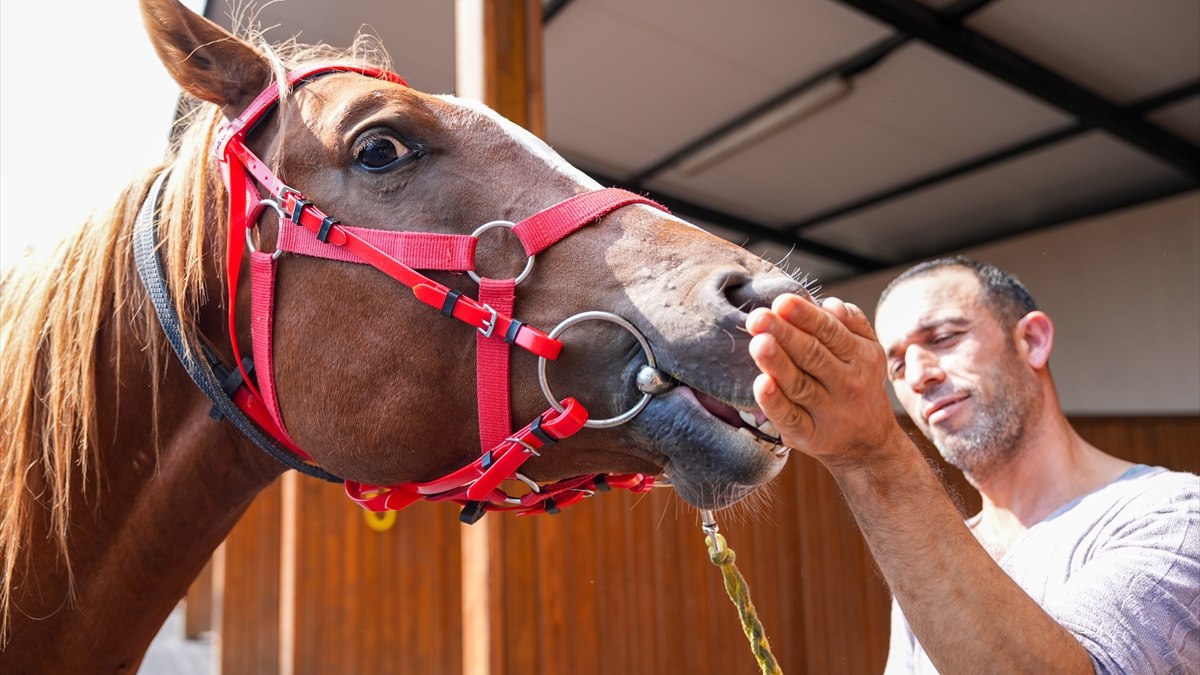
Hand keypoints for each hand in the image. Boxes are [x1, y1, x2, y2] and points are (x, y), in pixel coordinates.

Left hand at [746, 294, 899, 468]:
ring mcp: (828, 412)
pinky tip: (761, 384)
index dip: (806, 316)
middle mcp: (846, 384)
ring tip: (758, 343)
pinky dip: (775, 403)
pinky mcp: (810, 436)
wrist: (870, 446)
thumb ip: (853, 323)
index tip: (782, 301)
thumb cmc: (859, 386)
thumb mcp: (868, 351)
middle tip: (758, 317)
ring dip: (778, 364)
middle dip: (785, 334)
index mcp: (859, 357)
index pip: (830, 332)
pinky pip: (791, 419)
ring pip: (800, 385)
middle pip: (813, 355)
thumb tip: (830, 304)